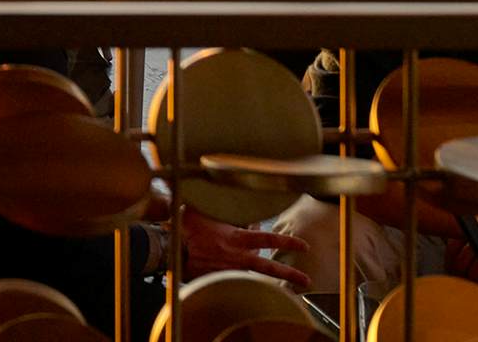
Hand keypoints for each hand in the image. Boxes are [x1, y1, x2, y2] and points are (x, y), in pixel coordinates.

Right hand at [177, 208, 309, 288]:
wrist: (172, 249)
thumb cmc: (187, 227)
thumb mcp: (205, 210)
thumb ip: (221, 207)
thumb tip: (226, 196)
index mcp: (237, 237)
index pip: (269, 239)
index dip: (288, 242)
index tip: (304, 246)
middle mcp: (237, 256)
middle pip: (268, 266)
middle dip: (289, 274)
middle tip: (306, 281)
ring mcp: (230, 269)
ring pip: (252, 272)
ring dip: (261, 272)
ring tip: (278, 282)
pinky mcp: (220, 278)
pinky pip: (234, 275)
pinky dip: (237, 272)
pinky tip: (237, 273)